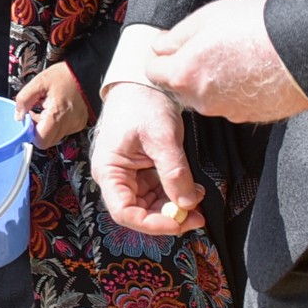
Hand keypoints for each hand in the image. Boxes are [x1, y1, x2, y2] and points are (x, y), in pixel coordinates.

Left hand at [15, 61, 89, 146]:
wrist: (84, 72)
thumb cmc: (63, 75)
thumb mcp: (38, 82)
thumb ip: (24, 99)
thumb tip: (19, 116)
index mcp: (58, 114)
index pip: (41, 140)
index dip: (30, 132)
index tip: (28, 120)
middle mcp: (69, 123)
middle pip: (47, 141)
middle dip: (38, 130)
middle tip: (36, 112)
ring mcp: (76, 125)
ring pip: (54, 137)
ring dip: (46, 126)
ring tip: (46, 108)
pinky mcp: (79, 123)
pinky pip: (63, 130)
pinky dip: (56, 123)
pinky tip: (55, 109)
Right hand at [91, 83, 203, 235]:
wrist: (143, 83)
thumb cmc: (143, 104)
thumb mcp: (162, 137)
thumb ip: (174, 172)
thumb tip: (187, 204)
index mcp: (109, 171)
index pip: (124, 212)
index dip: (151, 224)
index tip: (178, 222)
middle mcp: (116, 177)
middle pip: (139, 212)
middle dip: (168, 218)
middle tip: (197, 218)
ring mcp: (131, 175)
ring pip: (151, 204)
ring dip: (175, 207)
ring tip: (198, 199)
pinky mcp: (144, 170)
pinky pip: (159, 191)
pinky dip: (177, 194)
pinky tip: (193, 189)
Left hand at [148, 0, 307, 122]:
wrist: (304, 50)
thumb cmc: (256, 28)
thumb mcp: (207, 17)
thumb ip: (176, 35)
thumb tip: (160, 47)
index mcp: (183, 74)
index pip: (152, 71)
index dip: (161, 56)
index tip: (172, 46)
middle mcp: (200, 100)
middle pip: (180, 85)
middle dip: (187, 68)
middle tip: (209, 47)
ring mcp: (226, 111)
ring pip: (207, 95)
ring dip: (213, 80)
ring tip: (237, 56)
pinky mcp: (250, 117)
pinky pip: (233, 103)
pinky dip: (236, 90)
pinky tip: (253, 71)